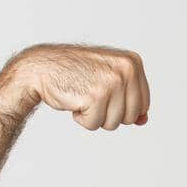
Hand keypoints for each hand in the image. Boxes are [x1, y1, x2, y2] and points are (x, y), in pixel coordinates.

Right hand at [12, 43, 150, 130]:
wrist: (42, 68)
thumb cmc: (75, 74)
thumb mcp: (109, 79)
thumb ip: (129, 98)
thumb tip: (144, 121)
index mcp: (133, 62)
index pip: (144, 105)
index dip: (123, 109)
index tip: (105, 94)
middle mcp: (126, 69)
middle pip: (131, 117)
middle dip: (110, 114)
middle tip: (92, 96)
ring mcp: (112, 82)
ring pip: (114, 123)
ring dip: (95, 117)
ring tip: (83, 96)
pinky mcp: (96, 96)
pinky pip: (95, 124)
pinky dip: (82, 119)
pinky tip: (75, 101)